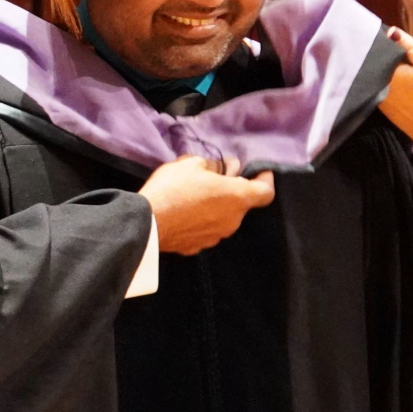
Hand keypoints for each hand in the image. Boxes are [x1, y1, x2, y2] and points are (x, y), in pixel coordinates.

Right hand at [137, 155, 276, 255]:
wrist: (146, 223)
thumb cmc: (173, 188)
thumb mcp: (192, 163)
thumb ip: (215, 165)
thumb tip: (226, 167)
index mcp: (236, 198)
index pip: (266, 191)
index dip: (265, 179)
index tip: (258, 171)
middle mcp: (232, 221)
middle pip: (240, 204)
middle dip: (231, 191)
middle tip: (213, 179)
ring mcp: (216, 237)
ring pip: (223, 218)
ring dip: (215, 207)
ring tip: (193, 196)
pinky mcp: (198, 248)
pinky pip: (206, 230)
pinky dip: (201, 221)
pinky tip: (183, 213)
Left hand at [380, 27, 412, 151]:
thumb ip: (411, 46)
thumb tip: (390, 31)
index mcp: (388, 72)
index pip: (376, 48)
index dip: (380, 39)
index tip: (385, 34)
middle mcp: (376, 84)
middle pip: (371, 61)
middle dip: (378, 52)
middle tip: (390, 45)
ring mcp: (374, 96)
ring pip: (372, 73)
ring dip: (378, 65)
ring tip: (391, 59)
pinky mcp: (377, 105)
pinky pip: (374, 84)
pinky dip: (380, 78)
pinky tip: (390, 75)